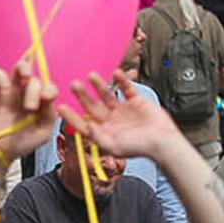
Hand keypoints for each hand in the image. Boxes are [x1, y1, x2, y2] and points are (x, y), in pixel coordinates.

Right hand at [0, 60, 58, 161]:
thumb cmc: (23, 142)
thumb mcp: (43, 133)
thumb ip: (50, 116)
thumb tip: (50, 99)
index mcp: (42, 102)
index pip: (49, 87)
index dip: (49, 89)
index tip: (46, 99)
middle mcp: (28, 93)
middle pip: (35, 78)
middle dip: (34, 89)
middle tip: (29, 107)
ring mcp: (11, 90)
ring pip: (19, 68)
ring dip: (23, 68)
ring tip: (24, 76)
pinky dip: (1, 78)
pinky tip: (3, 90)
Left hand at [68, 72, 182, 163]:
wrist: (164, 143)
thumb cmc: (140, 148)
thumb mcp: (114, 147)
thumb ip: (98, 137)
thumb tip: (85, 125)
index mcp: (103, 131)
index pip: (82, 122)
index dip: (71, 115)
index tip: (59, 107)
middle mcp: (110, 120)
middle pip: (92, 105)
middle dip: (82, 95)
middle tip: (73, 84)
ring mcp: (122, 110)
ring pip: (107, 95)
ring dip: (99, 85)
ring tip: (91, 75)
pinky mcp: (136, 101)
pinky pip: (126, 88)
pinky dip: (122, 81)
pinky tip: (116, 74)